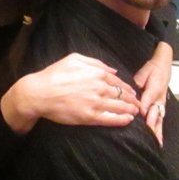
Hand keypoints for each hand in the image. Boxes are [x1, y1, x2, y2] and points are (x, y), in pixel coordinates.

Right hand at [1, 53, 140, 133]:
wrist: (40, 93)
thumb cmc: (54, 74)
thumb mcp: (74, 59)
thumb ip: (95, 62)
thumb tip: (112, 69)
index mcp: (96, 73)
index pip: (117, 80)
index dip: (126, 87)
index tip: (131, 91)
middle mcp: (99, 87)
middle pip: (121, 94)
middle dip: (132, 99)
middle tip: (138, 103)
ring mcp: (95, 103)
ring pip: (119, 106)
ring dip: (131, 109)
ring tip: (137, 112)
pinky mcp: (89, 117)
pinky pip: (110, 119)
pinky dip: (122, 120)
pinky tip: (128, 120)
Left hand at [134, 42, 171, 146]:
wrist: (164, 65)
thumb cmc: (153, 68)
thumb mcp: (145, 71)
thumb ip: (139, 80)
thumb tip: (133, 88)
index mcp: (155, 88)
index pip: (148, 98)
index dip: (144, 106)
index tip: (140, 113)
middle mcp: (159, 98)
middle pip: (155, 112)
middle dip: (151, 124)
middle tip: (148, 135)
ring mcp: (161, 103)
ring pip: (159, 119)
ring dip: (157, 130)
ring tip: (156, 142)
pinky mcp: (161, 106)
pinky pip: (161, 119)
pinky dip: (159, 129)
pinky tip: (158, 139)